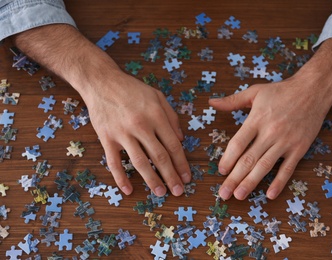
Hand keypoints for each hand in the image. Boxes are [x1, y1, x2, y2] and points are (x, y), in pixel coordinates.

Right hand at [82, 73, 190, 195]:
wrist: (101, 82)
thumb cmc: (132, 89)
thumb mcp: (158, 96)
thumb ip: (172, 116)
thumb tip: (182, 139)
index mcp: (156, 115)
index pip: (173, 145)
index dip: (181, 164)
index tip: (187, 177)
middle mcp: (141, 126)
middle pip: (159, 157)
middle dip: (171, 176)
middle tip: (178, 191)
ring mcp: (122, 133)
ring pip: (140, 162)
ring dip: (151, 180)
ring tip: (160, 193)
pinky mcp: (106, 138)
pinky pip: (114, 162)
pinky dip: (120, 178)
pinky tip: (128, 190)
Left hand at [209, 76, 331, 199]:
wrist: (313, 89)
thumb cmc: (281, 91)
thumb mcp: (254, 92)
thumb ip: (232, 101)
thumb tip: (212, 102)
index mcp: (257, 119)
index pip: (238, 144)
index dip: (228, 159)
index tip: (221, 171)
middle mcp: (270, 132)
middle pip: (248, 159)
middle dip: (234, 178)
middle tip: (224, 193)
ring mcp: (285, 141)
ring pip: (265, 166)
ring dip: (251, 182)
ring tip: (239, 196)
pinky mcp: (299, 148)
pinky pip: (288, 168)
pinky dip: (279, 182)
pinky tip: (270, 194)